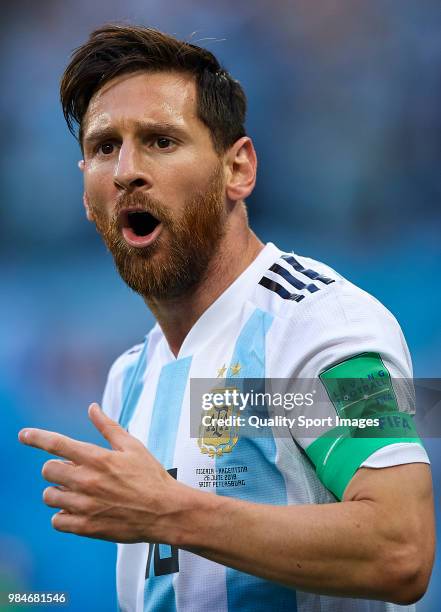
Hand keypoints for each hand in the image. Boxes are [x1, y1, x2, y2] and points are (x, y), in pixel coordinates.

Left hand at [18, 404, 181, 543]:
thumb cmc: (151, 476)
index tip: (24, 435)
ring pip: (50, 496)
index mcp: (98, 458)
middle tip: (73, 471)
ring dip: (59, 491)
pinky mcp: (86, 527)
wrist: (165, 511)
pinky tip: (78, 509)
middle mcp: (87, 481)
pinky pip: (57, 520)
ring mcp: (85, 506)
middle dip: (57, 468)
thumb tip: (92, 407)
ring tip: (77, 491)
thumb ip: (108, 427)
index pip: (57, 444)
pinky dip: (63, 515)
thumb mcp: (132, 446)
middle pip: (48, 470)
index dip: (36, 437)